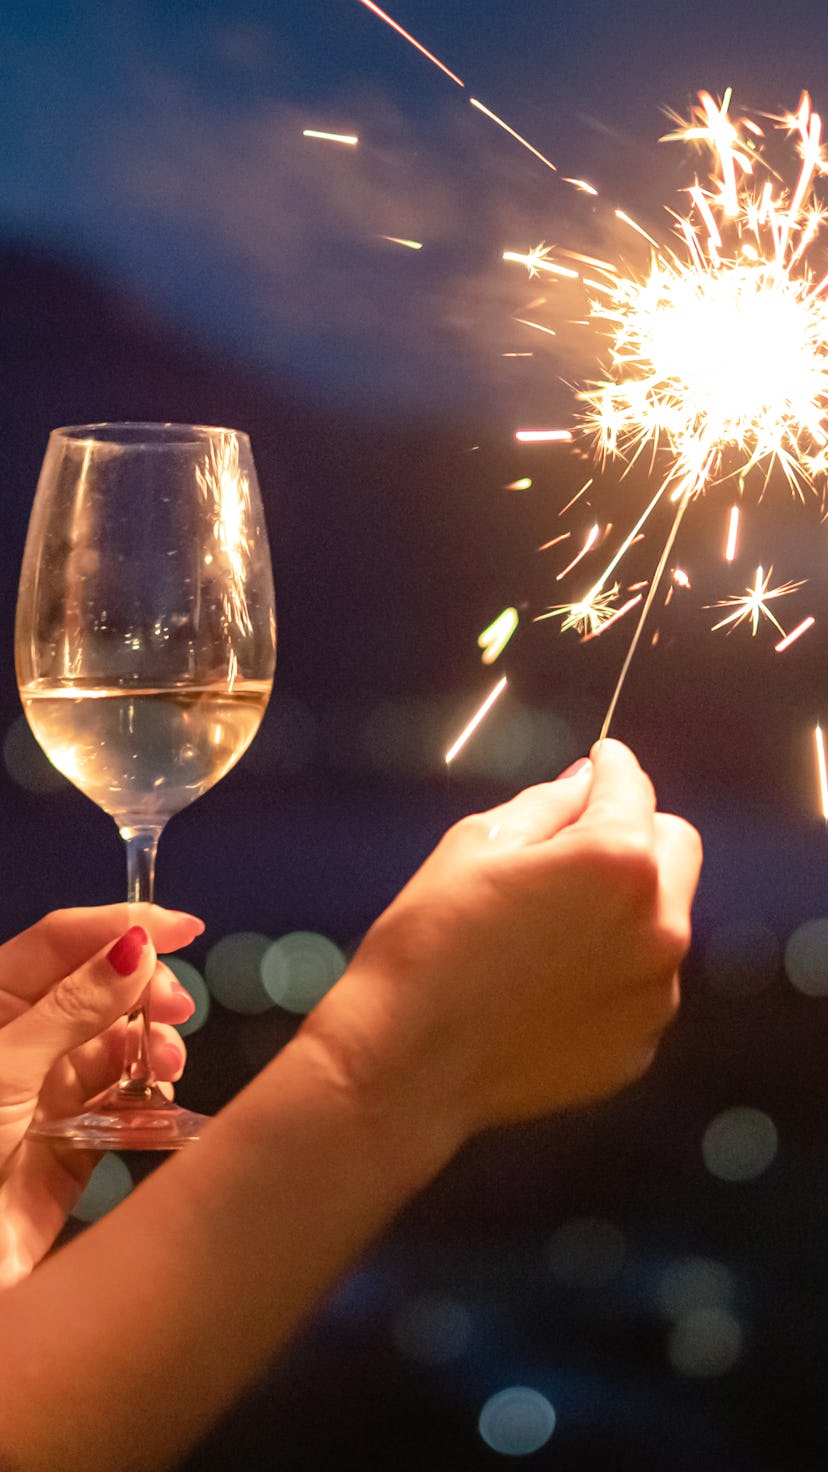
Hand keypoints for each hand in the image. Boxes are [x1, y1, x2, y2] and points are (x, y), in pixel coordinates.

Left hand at [0, 905, 202, 1284]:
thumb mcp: (5, 1067)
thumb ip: (74, 1006)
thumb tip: (137, 945)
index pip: (64, 940)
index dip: (124, 925)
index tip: (185, 927)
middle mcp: (24, 1040)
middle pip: (102, 987)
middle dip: (146, 989)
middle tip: (177, 1007)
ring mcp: (50, 1093)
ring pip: (121, 1046)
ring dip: (154, 1046)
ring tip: (167, 1067)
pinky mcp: (75, 1146)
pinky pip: (127, 1109)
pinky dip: (151, 1104)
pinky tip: (161, 1109)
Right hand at [302, 740, 701, 1142]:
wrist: (408, 1063)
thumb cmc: (429, 944)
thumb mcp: (477, 845)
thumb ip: (548, 804)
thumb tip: (587, 783)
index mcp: (617, 862)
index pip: (633, 787)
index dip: (611, 767)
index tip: (602, 762)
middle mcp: (658, 925)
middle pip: (674, 847)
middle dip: (633, 833)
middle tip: (574, 844)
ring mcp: (654, 992)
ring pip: (661, 919)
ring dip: (624, 906)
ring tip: (547, 927)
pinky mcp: (639, 1043)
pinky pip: (640, 983)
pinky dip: (610, 970)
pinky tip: (546, 981)